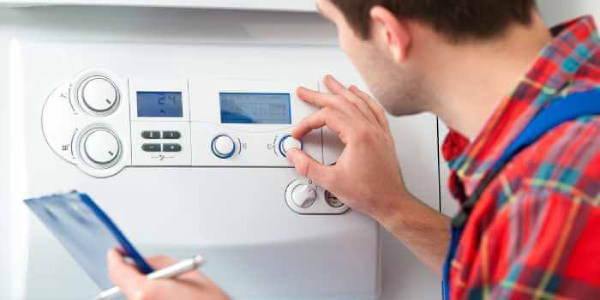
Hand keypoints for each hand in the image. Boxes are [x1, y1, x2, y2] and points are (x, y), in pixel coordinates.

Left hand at [107, 249, 229, 299]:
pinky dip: (151, 297)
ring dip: (143, 288)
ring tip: (168, 287)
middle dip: (132, 274)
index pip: (117, 272)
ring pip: (135, 296)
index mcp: (145, 292)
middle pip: (124, 286)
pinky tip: (168, 296)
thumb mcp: (185, 271)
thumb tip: (141, 262)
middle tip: (143, 266)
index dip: (115, 258)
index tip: (116, 251)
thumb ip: (157, 263)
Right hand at [287, 75, 408, 220]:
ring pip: (358, 101)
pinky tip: (358, 94)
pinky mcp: (384, 136)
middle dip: (319, 95)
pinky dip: (363, 98)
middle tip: (305, 91)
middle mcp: (370, 129)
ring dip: (341, 90)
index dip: (308, 123)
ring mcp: (378, 131)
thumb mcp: (331, 182)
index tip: (299, 134)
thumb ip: (308, 166)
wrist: (392, 202)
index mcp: (358, 135)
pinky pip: (374, 109)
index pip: (327, 116)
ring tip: (330, 82)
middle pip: (341, 102)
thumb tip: (294, 154)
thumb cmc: (369, 193)